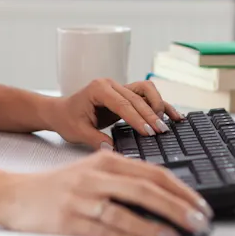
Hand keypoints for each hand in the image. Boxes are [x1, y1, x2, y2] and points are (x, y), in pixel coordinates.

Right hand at [0, 151, 211, 235]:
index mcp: (105, 160)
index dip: (180, 189)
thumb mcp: (93, 171)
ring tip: (179, 234)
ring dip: (157, 223)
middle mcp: (95, 176)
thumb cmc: (59, 186)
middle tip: (199, 220)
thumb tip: (167, 198)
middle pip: (145, 188)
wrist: (15, 195)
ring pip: (126, 210)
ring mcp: (81, 198)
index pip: (152, 172)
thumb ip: (124, 178)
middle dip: (177, 206)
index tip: (200, 205)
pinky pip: (105, 230)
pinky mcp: (69, 220)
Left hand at [44, 78, 183, 149]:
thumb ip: (96, 140)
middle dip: (150, 115)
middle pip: (137, 98)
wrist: (60, 111)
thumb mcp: (78, 132)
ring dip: (158, 106)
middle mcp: (111, 84)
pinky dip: (159, 105)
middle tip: (161, 132)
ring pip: (146, 91)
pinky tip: (174, 115)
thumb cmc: (67, 119)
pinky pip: (146, 97)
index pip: (123, 103)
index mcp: (98, 89)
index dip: (137, 118)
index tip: (148, 132)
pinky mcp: (125, 94)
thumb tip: (115, 151)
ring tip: (167, 123)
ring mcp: (119, 87)